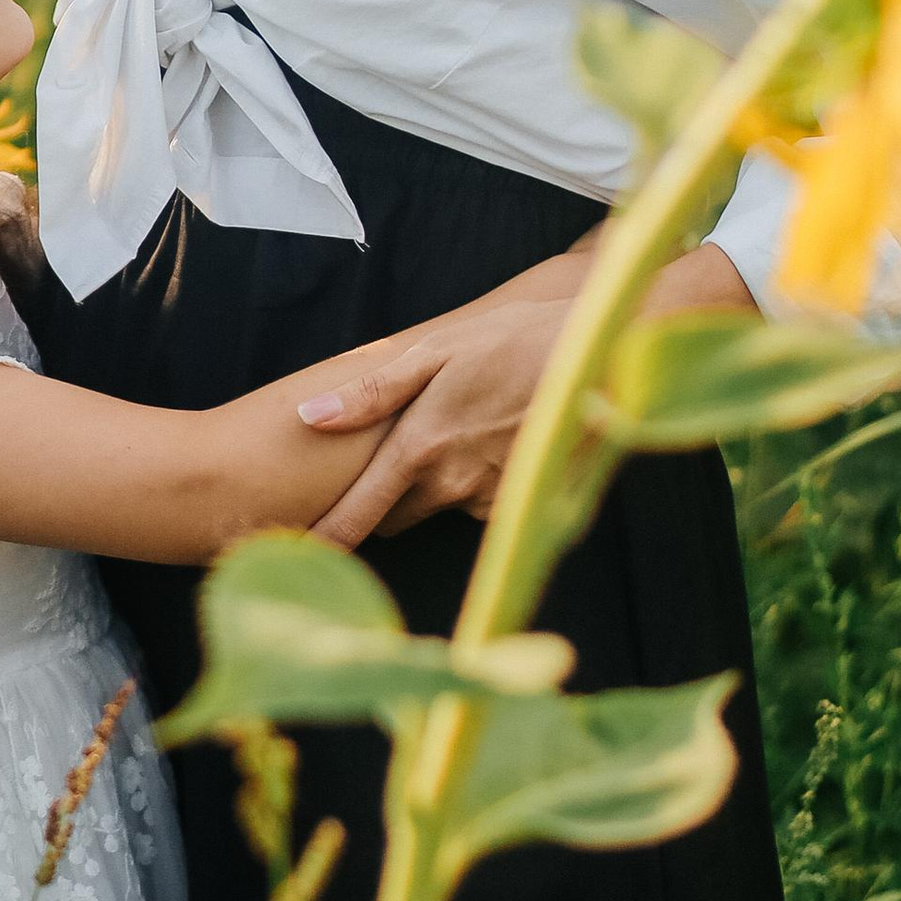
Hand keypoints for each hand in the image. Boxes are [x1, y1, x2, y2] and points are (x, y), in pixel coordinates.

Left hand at [293, 291, 574, 550]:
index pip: (359, 513)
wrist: (601, 358)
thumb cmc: (513, 341)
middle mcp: (450, 485)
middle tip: (394, 460)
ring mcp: (490, 500)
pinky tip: (496, 441)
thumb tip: (310, 417)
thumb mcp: (437, 350)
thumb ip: (372, 392)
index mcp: (418, 446)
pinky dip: (479, 483)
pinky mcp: (524, 505)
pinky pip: (481, 505)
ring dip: (438, 485)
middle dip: (387, 499)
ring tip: (462, 431)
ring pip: (441, 508)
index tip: (299, 560)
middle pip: (395, 517)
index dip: (325, 539)